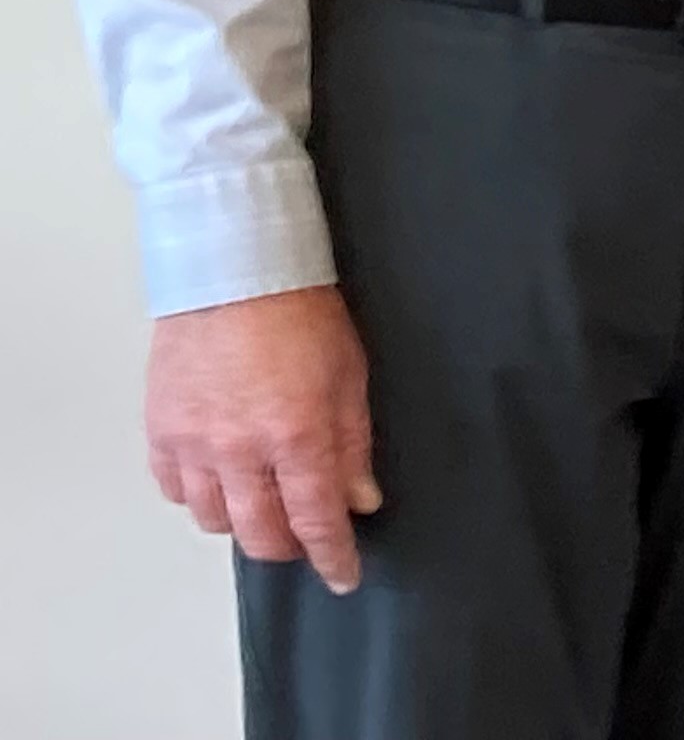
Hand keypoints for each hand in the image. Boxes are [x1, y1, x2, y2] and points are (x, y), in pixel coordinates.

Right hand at [146, 286, 380, 591]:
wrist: (234, 272)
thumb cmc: (298, 312)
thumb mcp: (349, 375)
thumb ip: (353, 444)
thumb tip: (359, 499)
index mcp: (296, 435)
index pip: (316, 520)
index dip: (332, 556)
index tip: (343, 574)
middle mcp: (240, 449)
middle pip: (261, 534)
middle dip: (289, 547)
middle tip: (305, 539)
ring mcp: (194, 444)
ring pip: (215, 520)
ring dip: (244, 523)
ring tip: (264, 505)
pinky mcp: (160, 431)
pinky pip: (174, 490)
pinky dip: (199, 496)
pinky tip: (219, 482)